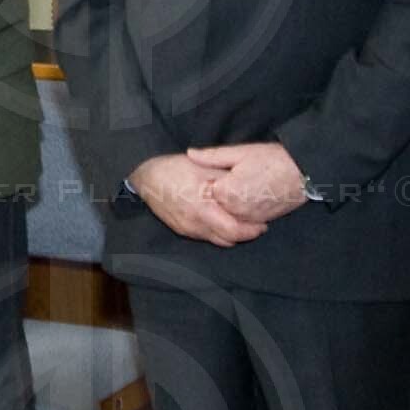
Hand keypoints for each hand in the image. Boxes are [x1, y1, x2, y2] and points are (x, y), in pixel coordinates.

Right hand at [131, 153, 260, 245]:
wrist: (147, 177)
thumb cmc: (176, 169)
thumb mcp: (206, 169)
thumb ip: (228, 182)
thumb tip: (250, 189)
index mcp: (203, 209)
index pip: (233, 231)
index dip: (251, 230)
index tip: (263, 223)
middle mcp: (195, 225)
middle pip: (227, 240)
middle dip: (244, 234)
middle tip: (256, 224)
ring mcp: (188, 230)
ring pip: (217, 240)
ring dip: (231, 234)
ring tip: (240, 221)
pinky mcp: (182, 230)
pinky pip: (205, 236)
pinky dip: (217, 231)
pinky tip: (221, 218)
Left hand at [201, 140, 308, 226]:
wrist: (303, 174)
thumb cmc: (272, 160)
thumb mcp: (241, 152)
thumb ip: (212, 156)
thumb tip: (190, 154)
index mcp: (227, 193)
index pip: (205, 191)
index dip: (209, 180)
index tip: (213, 173)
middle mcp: (236, 212)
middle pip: (214, 207)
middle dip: (216, 195)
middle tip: (229, 180)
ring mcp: (249, 220)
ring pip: (228, 216)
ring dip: (228, 206)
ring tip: (240, 187)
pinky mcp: (260, 222)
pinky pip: (242, 221)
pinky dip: (240, 212)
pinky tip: (247, 197)